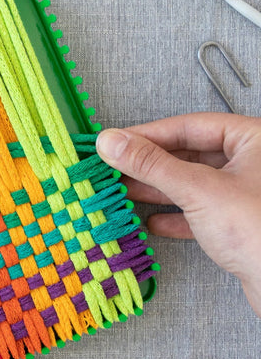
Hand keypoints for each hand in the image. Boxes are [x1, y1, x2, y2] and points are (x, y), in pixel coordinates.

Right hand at [96, 113, 260, 318]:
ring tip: (125, 192)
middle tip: (115, 168)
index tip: (116, 143)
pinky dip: (176, 216)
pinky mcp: (243, 224)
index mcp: (254, 140)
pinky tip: (153, 223)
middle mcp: (254, 163)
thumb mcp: (197, 189)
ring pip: (194, 183)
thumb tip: (111, 142)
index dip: (148, 134)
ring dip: (158, 190)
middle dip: (151, 165)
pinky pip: (202, 211)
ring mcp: (248, 195)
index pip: (190, 126)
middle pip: (191, 154)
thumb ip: (150, 164)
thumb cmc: (258, 232)